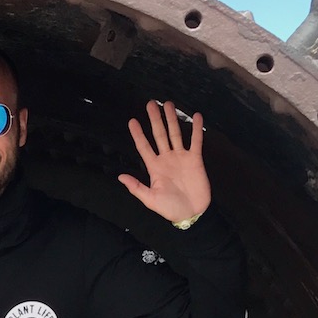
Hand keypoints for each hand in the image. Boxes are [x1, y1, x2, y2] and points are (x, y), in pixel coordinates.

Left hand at [118, 100, 211, 223]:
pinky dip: (196, 129)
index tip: (132, 121)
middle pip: (159, 135)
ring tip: (169, 104)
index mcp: (154, 167)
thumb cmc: (170, 209)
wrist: (192, 214)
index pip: (144, 147)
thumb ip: (136, 187)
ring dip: (172, 119)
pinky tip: (196, 116)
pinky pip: (195, 141)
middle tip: (150, 104)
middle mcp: (166, 159)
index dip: (138, 134)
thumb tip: (120, 176)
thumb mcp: (150, 199)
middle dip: (155, 120)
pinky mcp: (195, 160)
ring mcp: (181, 157)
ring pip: (175, 134)